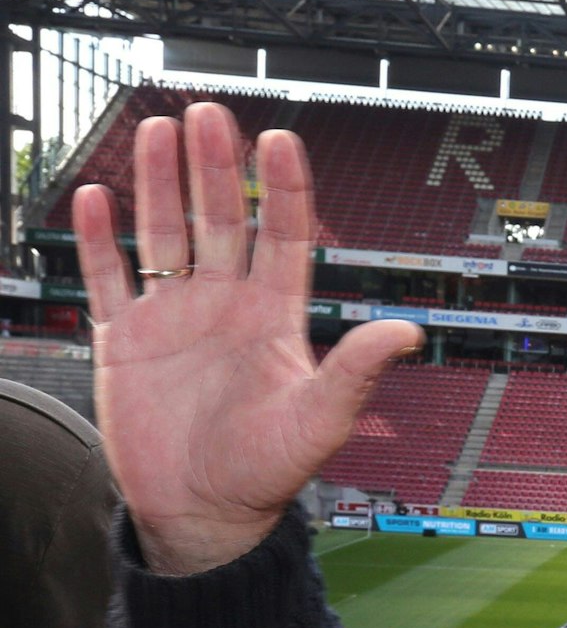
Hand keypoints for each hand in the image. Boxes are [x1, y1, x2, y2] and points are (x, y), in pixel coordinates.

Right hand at [78, 102, 421, 574]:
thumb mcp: (320, 419)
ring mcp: (174, 319)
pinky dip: (100, 239)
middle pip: (221, 218)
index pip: (282, 235)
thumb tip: (409, 332)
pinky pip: (110, 278)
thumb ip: (357, 371)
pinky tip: (96, 196)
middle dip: (214, 166)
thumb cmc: (267, 472)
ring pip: (164, 233)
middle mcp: (225, 307)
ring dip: (158, 183)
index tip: (280, 138)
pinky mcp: (126, 342)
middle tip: (207, 112)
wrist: (203, 514)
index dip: (284, 187)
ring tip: (155, 130)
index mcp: (274, 318)